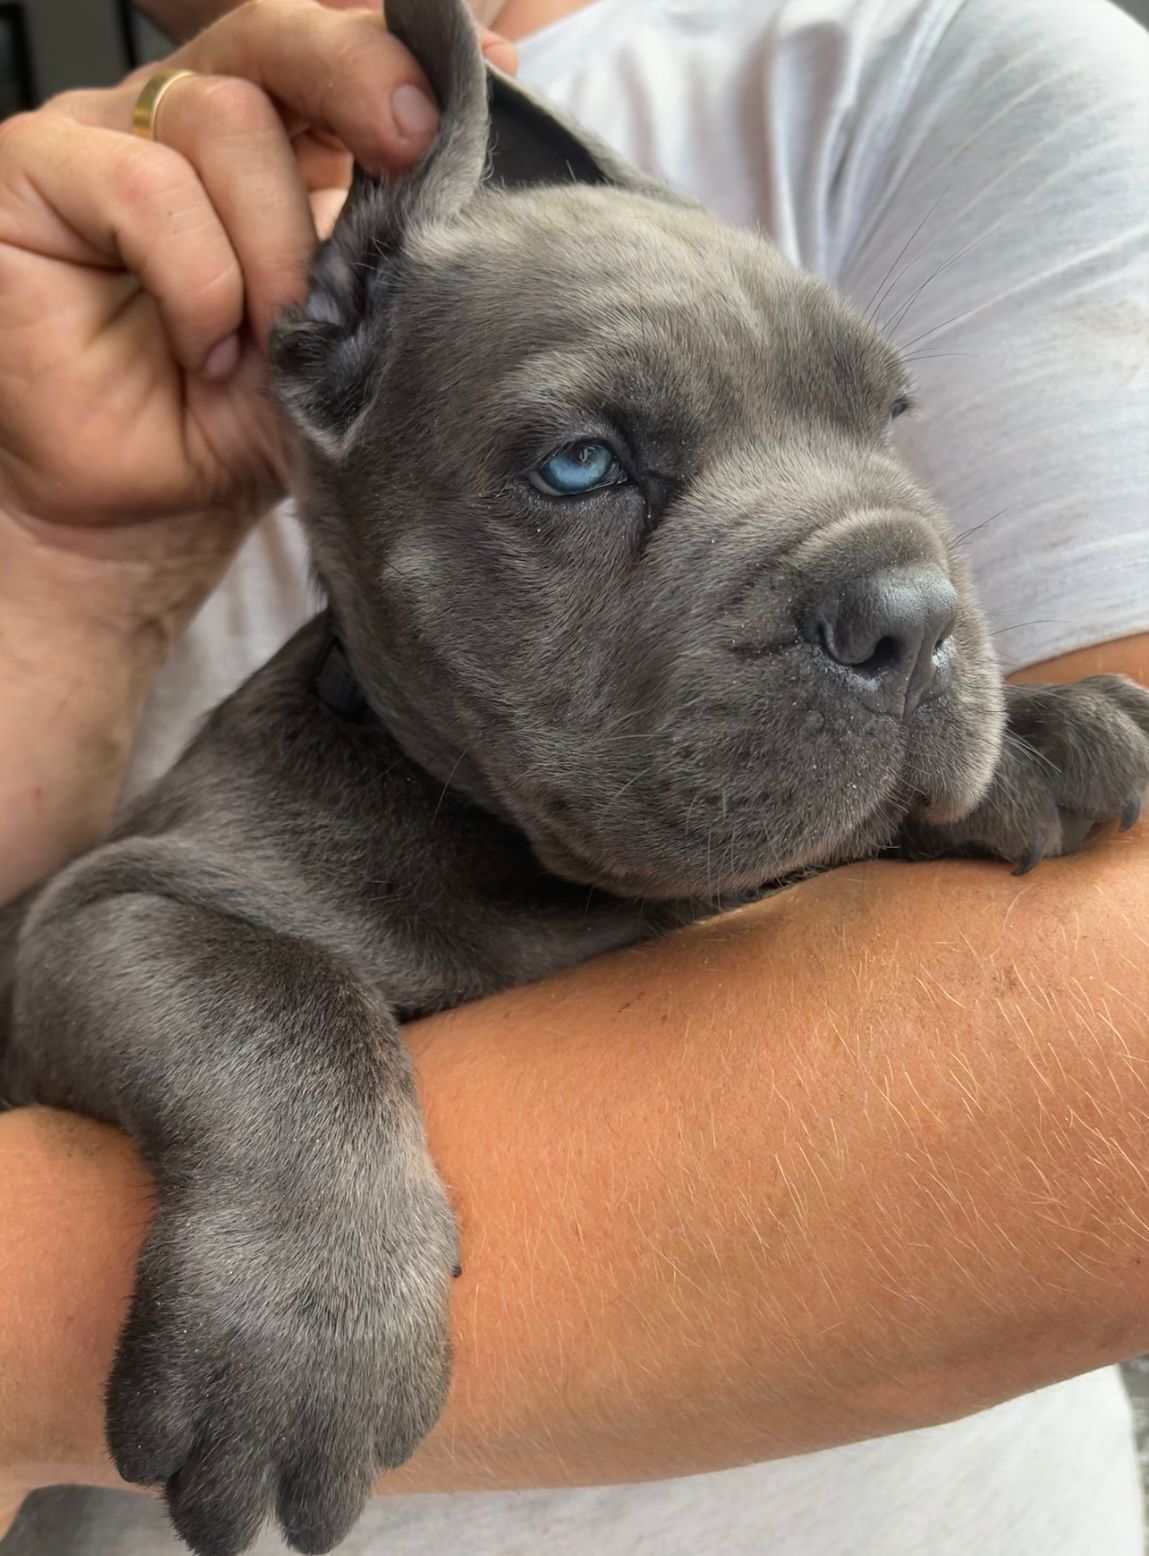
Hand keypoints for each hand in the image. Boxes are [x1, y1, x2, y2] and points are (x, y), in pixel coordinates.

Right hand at [0, 0, 513, 642]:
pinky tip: (209, 349)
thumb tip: (466, 185)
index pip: (330, 61)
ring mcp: (107, 137)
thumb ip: (388, 258)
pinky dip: (198, 277)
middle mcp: (186, 123)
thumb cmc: (240, 428)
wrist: (148, 511)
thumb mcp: (341, 340)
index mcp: (272, 147)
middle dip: (357, 77)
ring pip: (223, 118)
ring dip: (272, 244)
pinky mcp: (33, 172)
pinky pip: (142, 183)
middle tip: (410, 144)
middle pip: (275, 37)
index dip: (396, 56)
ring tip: (275, 337)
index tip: (484, 77)